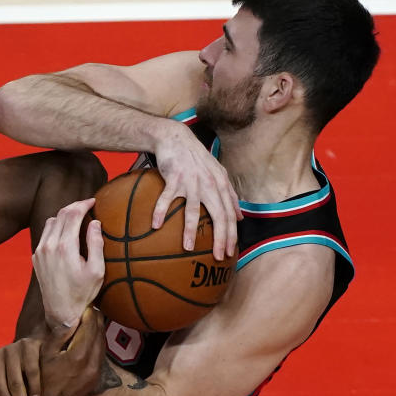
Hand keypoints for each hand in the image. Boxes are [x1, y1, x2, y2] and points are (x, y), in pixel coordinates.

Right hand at [30, 306, 104, 395]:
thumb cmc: (38, 382)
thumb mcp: (44, 355)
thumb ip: (59, 334)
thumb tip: (71, 315)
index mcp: (78, 356)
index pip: (90, 325)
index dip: (87, 311)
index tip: (83, 301)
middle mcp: (92, 364)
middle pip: (100, 332)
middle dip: (94, 318)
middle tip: (87, 305)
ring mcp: (96, 373)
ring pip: (102, 343)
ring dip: (97, 329)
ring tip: (89, 318)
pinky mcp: (95, 379)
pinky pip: (101, 354)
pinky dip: (97, 342)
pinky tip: (89, 336)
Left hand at [32, 198, 103, 328]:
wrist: (60, 312)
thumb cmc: (82, 293)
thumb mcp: (97, 270)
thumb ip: (96, 243)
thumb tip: (95, 223)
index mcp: (65, 247)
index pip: (72, 214)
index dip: (83, 203)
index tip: (93, 201)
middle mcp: (48, 246)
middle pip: (61, 214)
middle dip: (75, 206)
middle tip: (87, 205)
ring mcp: (39, 251)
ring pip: (51, 221)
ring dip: (64, 216)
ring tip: (77, 218)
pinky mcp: (35, 257)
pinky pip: (45, 234)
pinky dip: (56, 228)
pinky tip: (66, 233)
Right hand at [151, 121, 240, 260]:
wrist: (177, 139)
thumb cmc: (197, 159)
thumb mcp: (219, 174)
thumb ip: (230, 196)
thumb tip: (239, 218)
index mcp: (221, 185)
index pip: (229, 215)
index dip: (231, 235)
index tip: (229, 253)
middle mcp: (209, 184)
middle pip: (218, 215)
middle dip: (219, 238)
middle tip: (217, 256)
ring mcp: (191, 181)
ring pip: (193, 210)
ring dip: (191, 230)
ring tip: (188, 247)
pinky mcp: (174, 177)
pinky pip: (167, 198)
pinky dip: (161, 211)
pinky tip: (156, 225)